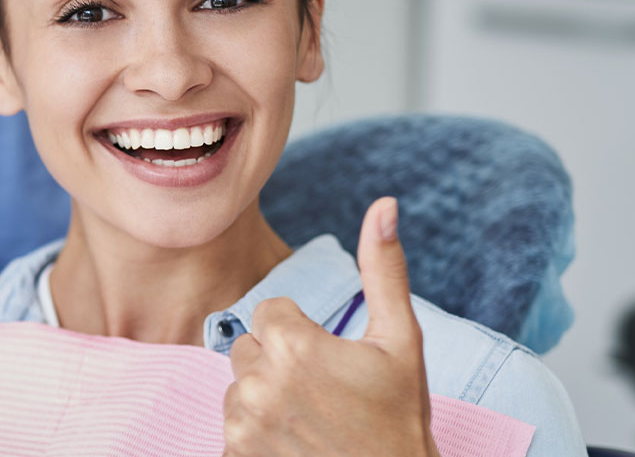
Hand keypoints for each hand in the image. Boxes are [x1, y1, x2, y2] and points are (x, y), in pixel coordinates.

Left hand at [222, 197, 439, 456]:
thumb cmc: (400, 419)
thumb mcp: (401, 343)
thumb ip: (384, 271)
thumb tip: (384, 203)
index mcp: (293, 344)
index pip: (269, 313)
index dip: (301, 334)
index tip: (330, 362)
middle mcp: (258, 381)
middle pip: (249, 348)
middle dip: (279, 365)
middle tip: (324, 395)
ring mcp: (242, 422)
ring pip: (239, 388)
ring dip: (266, 400)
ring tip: (312, 423)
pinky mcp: (233, 454)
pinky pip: (233, 427)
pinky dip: (257, 435)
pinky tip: (294, 445)